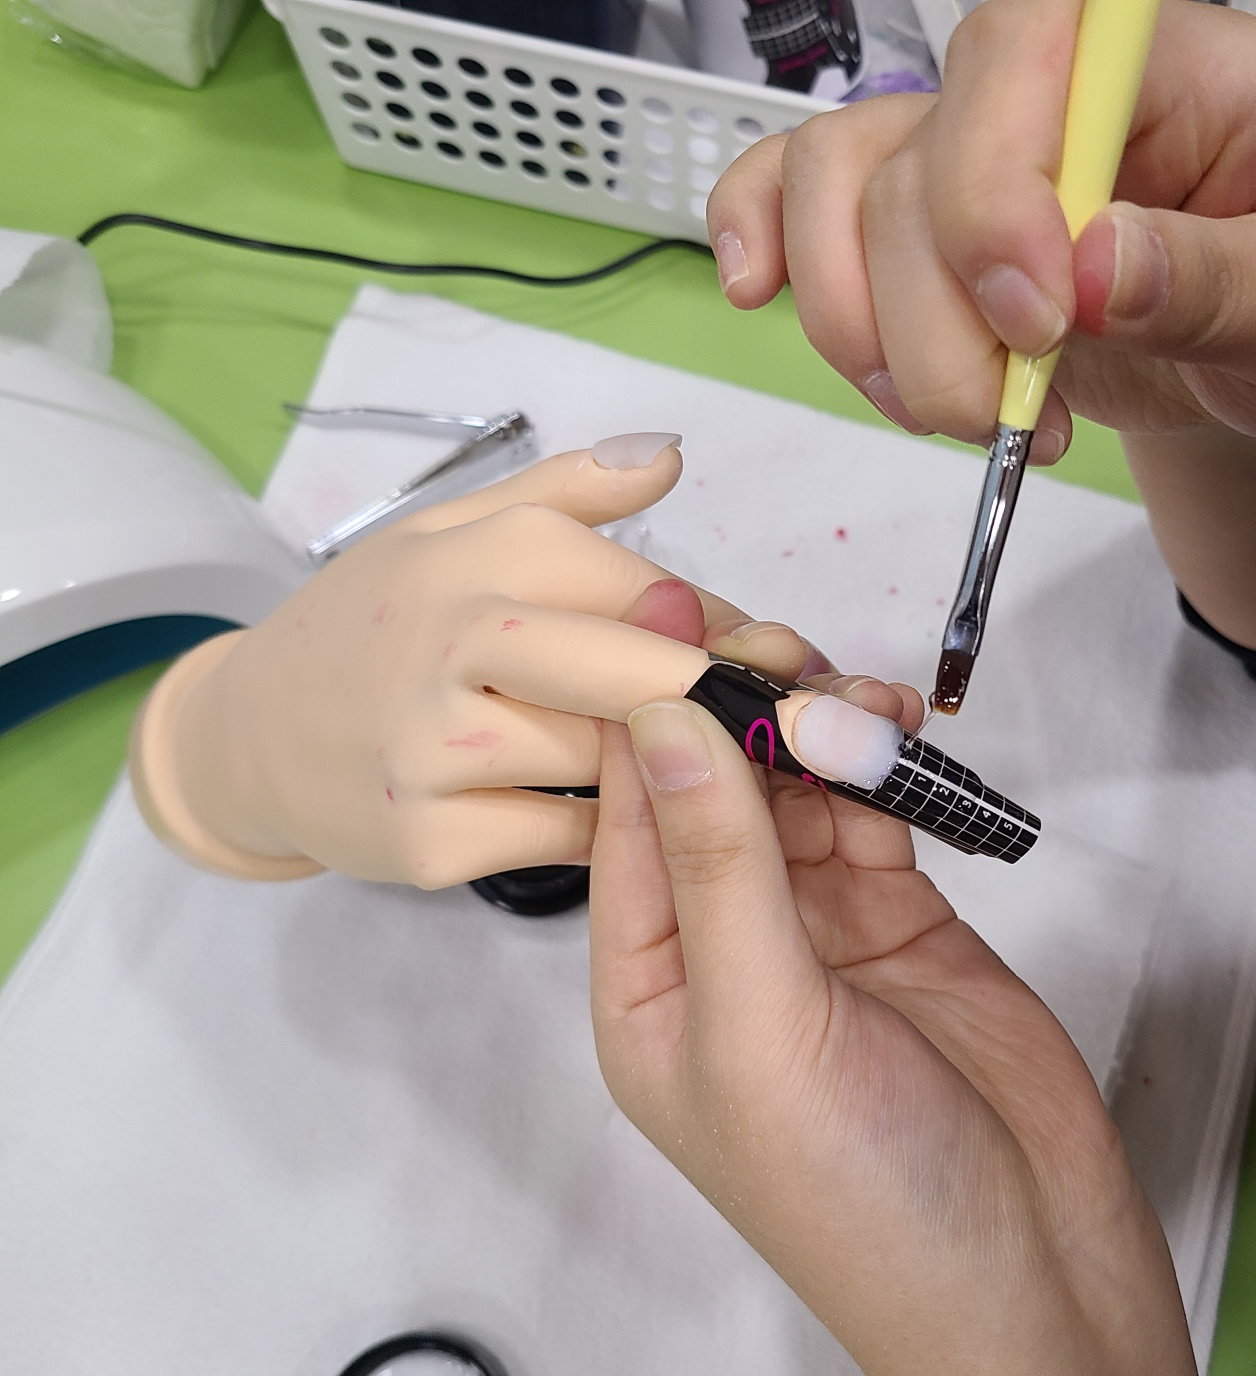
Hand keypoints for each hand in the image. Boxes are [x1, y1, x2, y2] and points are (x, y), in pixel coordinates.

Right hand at [130, 436, 828, 885]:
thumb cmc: (375, 624)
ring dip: (677, 766)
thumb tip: (674, 454)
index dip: (735, 633)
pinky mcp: (430, 843)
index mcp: (481, 554)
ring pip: (613, 761)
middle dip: (738, 703)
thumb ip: (567, 493)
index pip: (652, 592)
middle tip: (810, 725)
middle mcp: (456, 642)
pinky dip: (610, 827)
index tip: (790, 659)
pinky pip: (570, 837)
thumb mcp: (450, 530)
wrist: (248, 734)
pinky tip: (627, 814)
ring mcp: (438, 751)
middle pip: (647, 677)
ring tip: (724, 764)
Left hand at [589, 692, 1217, 1375]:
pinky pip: (874, 813)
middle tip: (785, 646)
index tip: (665, 612)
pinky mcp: (900, 919)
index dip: (641, 715)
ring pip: (797, 789)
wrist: (1031, 1283)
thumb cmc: (864, 1192)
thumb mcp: (763, 1028)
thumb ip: (716, 868)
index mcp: (650, 990)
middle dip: (742, 708)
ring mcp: (816, 931)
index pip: (625, 824)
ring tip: (857, 692)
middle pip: (711, 790)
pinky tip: (897, 726)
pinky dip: (882, 765)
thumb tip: (657, 721)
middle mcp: (722, 951)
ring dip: (818, 727)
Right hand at [710, 0, 1255, 652]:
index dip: (995, 183)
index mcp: (1150, 58)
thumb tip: (1097, 272)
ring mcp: (955, 153)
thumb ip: (1223, 280)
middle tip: (1017, 422)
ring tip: (964, 419)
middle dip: (941, 329)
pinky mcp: (904, 229)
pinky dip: (759, 241)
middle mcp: (1036, 89)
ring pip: (834, 199)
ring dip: (869, 340)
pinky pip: (791, 196)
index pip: (1025, 44)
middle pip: (912, 164)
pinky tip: (758, 292)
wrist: (1254, 360)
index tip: (1042, 319)